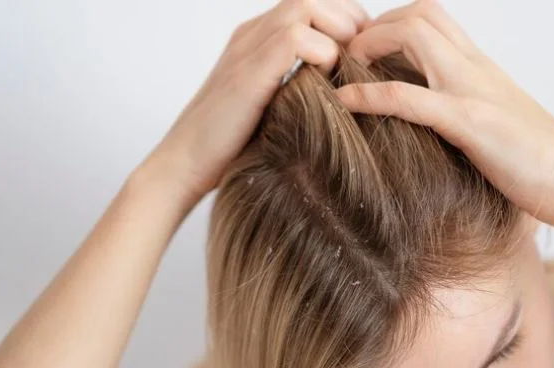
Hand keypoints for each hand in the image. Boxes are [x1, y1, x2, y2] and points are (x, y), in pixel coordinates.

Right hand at [143, 0, 367, 203]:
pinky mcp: (247, 73)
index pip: (314, 3)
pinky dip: (321, 54)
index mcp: (260, 38)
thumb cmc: (233, 144)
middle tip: (367, 57)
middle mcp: (253, 34)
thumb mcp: (275, 105)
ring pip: (304, 6)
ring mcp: (247, 49)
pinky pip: (294, 38)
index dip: (348, 20)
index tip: (367, 53)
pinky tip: (328, 82)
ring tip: (350, 67)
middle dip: (350, 20)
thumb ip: (302, 85)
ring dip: (339, 32)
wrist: (186, 164)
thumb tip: (348, 89)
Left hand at [337, 0, 553, 229]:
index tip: (365, 53)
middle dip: (376, 25)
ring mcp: (473, 92)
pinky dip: (371, 94)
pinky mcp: (471, 124)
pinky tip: (344, 102)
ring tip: (342, 68)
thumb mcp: (498, 126)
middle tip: (348, 56)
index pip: (433, 20)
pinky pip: (411, 98)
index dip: (391, 26)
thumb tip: (437, 128)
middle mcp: (476, 70)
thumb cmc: (542, 163)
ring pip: (414, 36)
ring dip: (369, 45)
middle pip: (420, 13)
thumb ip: (467, 113)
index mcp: (482, 70)